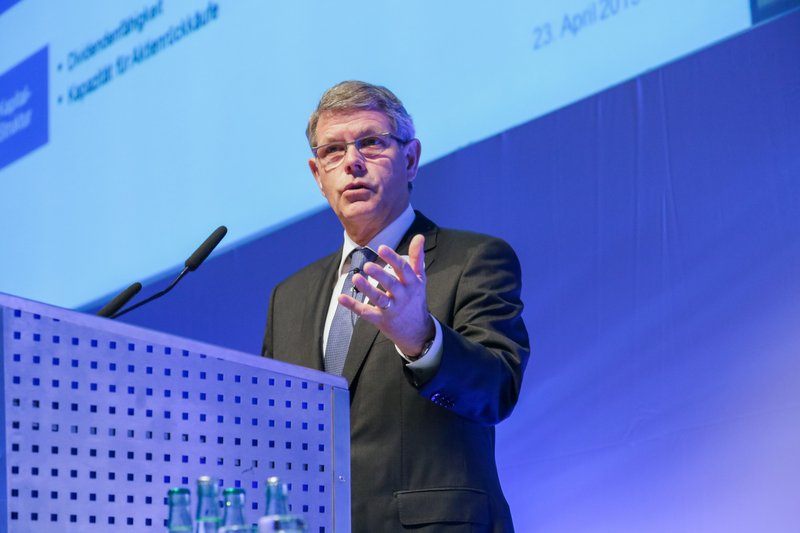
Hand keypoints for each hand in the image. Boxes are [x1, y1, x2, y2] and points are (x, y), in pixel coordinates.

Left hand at [338, 234, 434, 356]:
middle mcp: (403, 296)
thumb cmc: (416, 300)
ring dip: (367, 289)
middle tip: (367, 265)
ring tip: (356, 277)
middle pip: (391, 284)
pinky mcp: (381, 320)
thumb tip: (419, 236)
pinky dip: (353, 305)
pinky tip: (341, 297)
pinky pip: (366, 312)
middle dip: (380, 275)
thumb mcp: (420, 279)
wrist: (418, 332)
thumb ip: (417, 258)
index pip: (403, 269)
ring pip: (379, 299)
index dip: (392, 258)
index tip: (381, 248)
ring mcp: (392, 309)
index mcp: (412, 284)